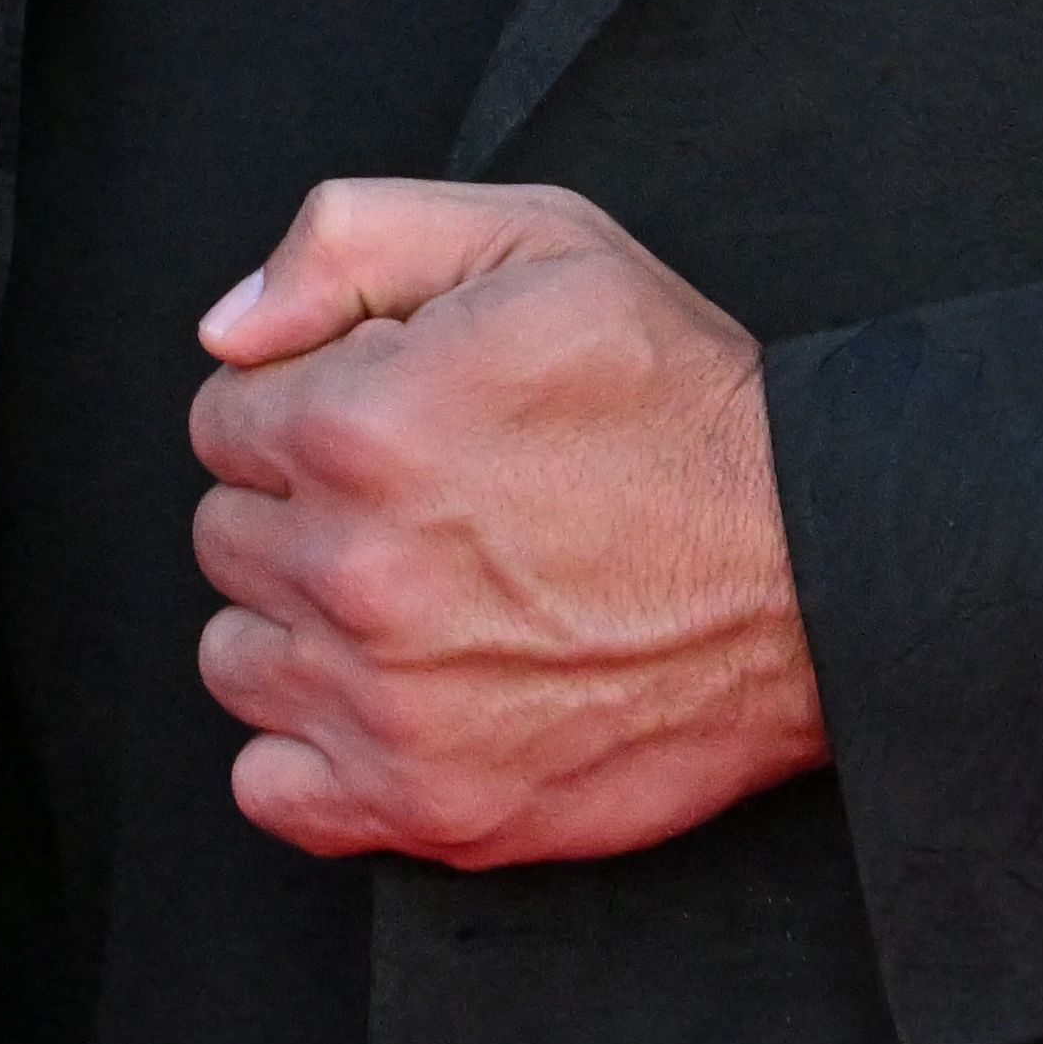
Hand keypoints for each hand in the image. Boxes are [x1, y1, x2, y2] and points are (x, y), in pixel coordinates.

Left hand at [186, 177, 828, 866]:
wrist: (819, 566)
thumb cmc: (681, 402)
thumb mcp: (533, 240)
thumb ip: (346, 241)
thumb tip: (227, 328)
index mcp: (359, 425)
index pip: (222, 415)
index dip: (303, 405)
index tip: (382, 420)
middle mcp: (356, 570)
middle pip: (225, 537)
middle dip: (299, 511)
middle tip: (415, 508)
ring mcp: (387, 702)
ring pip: (237, 659)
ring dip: (300, 629)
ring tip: (412, 601)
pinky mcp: (431, 803)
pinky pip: (271, 789)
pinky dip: (312, 753)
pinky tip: (391, 699)